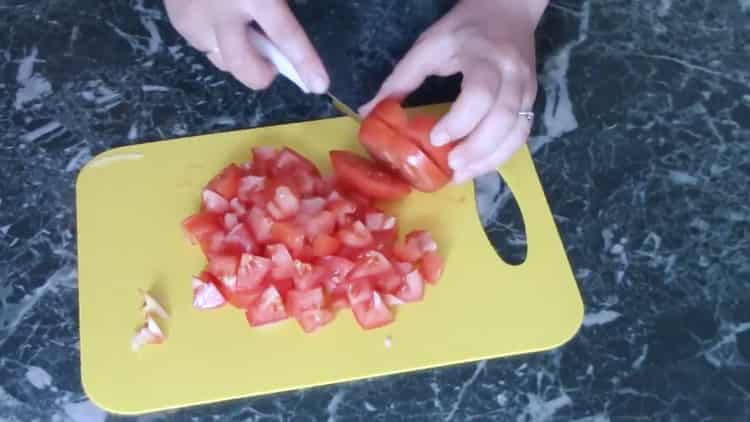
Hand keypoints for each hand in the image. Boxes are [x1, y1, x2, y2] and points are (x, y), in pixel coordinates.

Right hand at [164, 0, 328, 92]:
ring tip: (240, 27)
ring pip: (222, 59)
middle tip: (272, 65)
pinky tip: (219, 14)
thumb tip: (281, 37)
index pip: (285, 35)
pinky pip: (203, 44)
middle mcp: (221, 12)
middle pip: (243, 66)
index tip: (318, 84)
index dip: (304, 62)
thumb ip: (275, 4)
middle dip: (261, 74)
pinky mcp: (177, 21)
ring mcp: (194, 19)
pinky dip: (217, 39)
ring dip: (236, 53)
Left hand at [360, 0, 546, 182]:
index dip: (460, 120)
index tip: (436, 139)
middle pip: (504, 119)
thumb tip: (368, 112)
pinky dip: (500, 155)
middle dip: (477, 149)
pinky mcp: (531, 101)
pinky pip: (521, 135)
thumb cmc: (462, 29)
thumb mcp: (428, 46)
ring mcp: (527, 89)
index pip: (480, 93)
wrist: (507, 10)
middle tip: (450, 169)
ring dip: (490, 159)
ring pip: (517, 132)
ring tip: (461, 175)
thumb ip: (400, 79)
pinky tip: (477, 166)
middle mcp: (512, 74)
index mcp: (485, 56)